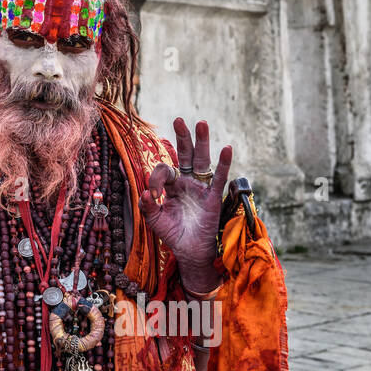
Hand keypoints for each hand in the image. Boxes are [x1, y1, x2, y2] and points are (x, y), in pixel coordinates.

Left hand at [138, 119, 231, 291]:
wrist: (189, 252)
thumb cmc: (173, 234)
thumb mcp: (154, 220)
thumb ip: (147, 206)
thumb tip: (143, 192)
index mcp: (172, 185)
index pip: (164, 169)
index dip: (156, 178)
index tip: (151, 195)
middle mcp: (187, 182)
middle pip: (186, 154)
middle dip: (183, 137)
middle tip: (178, 119)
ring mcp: (201, 188)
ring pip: (203, 161)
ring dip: (202, 142)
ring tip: (201, 123)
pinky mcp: (213, 198)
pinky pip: (219, 178)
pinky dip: (223, 163)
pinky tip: (227, 148)